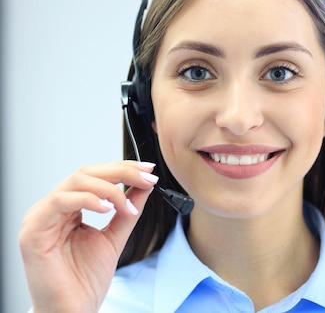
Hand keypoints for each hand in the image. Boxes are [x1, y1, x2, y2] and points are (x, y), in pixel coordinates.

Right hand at [19, 161, 157, 311]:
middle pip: (86, 173)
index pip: (94, 176)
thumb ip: (127, 209)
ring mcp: (40, 218)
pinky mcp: (33, 232)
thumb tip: (144, 184)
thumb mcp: (115, 236)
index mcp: (68, 209)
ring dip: (109, 188)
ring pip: (75, 182)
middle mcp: (52, 209)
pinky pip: (60, 202)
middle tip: (146, 178)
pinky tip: (107, 208)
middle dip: (121, 172)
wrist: (74, 310)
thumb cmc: (85, 280)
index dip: (123, 169)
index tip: (148, 170)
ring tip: (127, 206)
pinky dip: (87, 200)